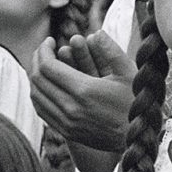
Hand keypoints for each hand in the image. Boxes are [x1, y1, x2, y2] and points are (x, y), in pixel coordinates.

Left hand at [30, 31, 136, 151]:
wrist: (137, 139)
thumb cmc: (135, 102)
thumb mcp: (129, 73)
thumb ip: (112, 51)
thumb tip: (96, 32)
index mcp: (84, 90)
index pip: (48, 67)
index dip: (44, 50)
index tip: (50, 41)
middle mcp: (71, 108)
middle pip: (38, 80)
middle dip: (37, 60)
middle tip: (44, 50)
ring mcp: (67, 122)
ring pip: (36, 97)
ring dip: (34, 78)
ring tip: (42, 65)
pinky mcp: (67, 132)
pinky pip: (42, 111)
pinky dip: (39, 95)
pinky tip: (45, 85)